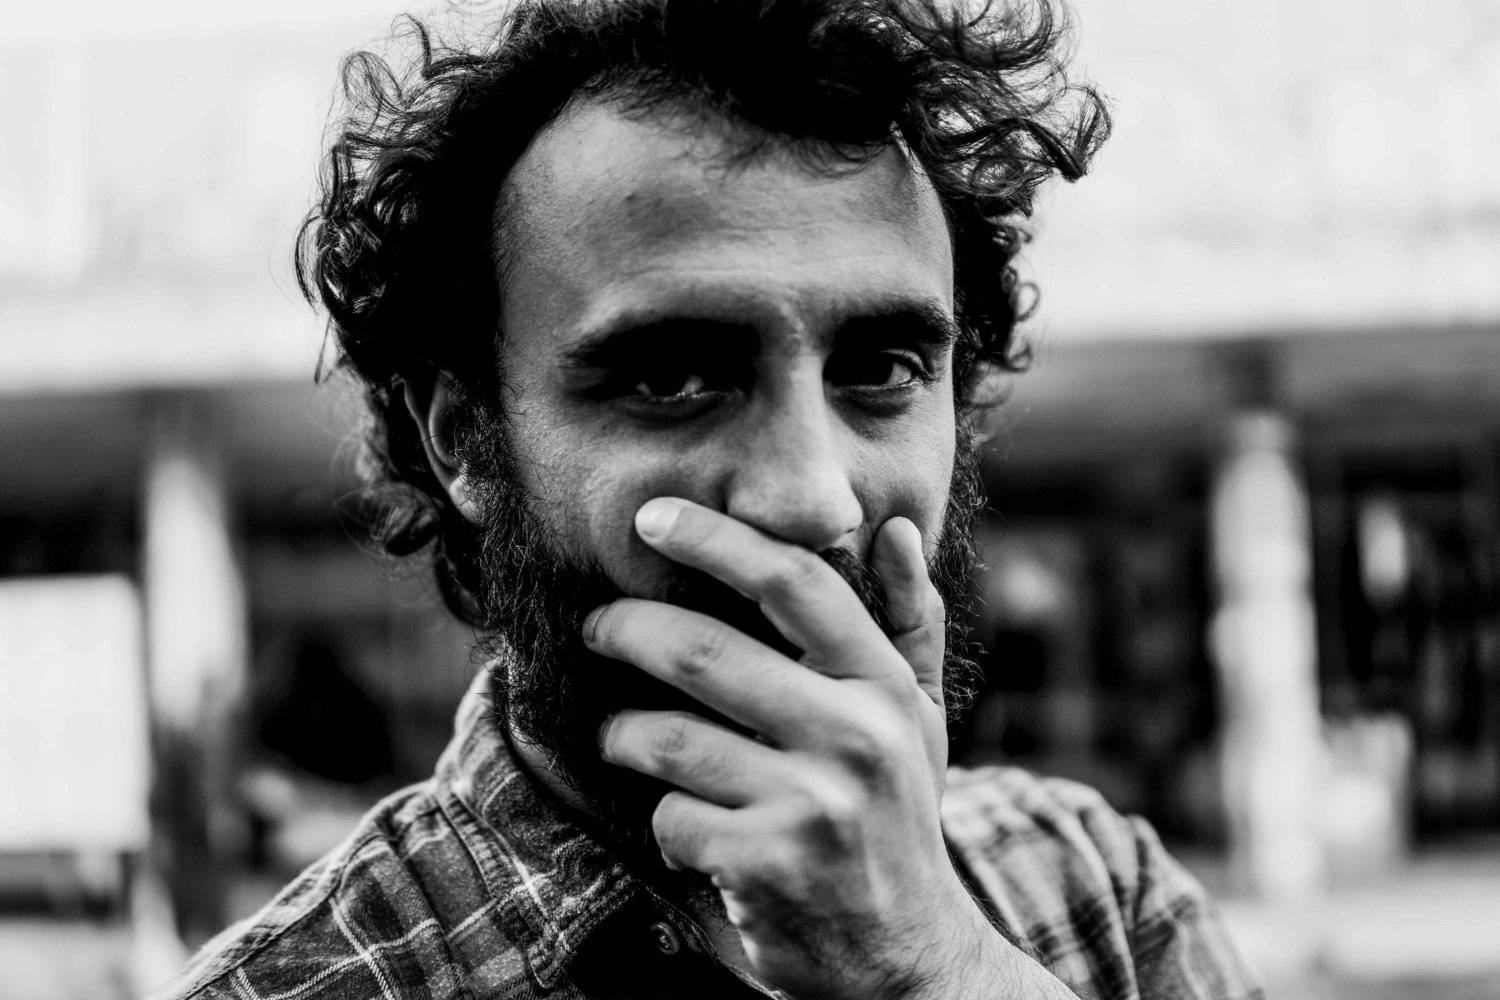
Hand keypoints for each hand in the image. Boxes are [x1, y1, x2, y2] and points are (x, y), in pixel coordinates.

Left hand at [585, 498, 1067, 998]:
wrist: (908, 956)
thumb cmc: (897, 817)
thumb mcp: (920, 720)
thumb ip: (909, 622)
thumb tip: (892, 529)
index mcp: (885, 686)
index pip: (795, 584)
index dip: (716, 539)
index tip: (653, 518)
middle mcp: (856, 736)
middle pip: (703, 652)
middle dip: (626, 630)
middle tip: (598, 627)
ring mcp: (811, 803)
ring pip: (667, 738)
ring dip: (624, 734)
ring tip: (622, 736)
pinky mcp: (766, 864)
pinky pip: (670, 816)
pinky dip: (663, 821)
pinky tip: (686, 830)